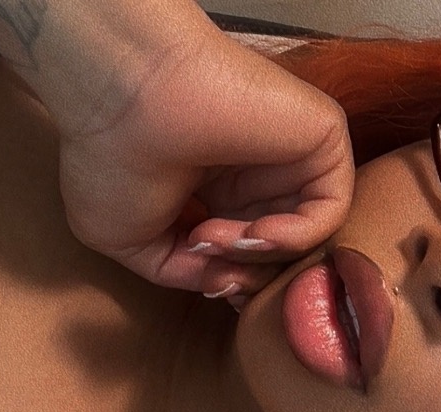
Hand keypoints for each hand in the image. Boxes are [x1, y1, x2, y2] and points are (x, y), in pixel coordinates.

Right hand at [57, 30, 354, 298]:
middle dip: (244, 272)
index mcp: (216, 191)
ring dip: (260, 257)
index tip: (206, 284)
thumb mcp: (131, 240)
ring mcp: (289, 157)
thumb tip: (227, 286)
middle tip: (203, 259)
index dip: (233, 281)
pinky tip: (253, 233)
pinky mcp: (321, 138)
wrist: (124, 96)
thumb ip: (183, 272)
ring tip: (211, 238)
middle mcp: (256, 174)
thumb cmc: (110, 157)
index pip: (248, 256)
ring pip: (304, 236)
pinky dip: (295, 238)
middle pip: (278, 253)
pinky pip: (330, 210)